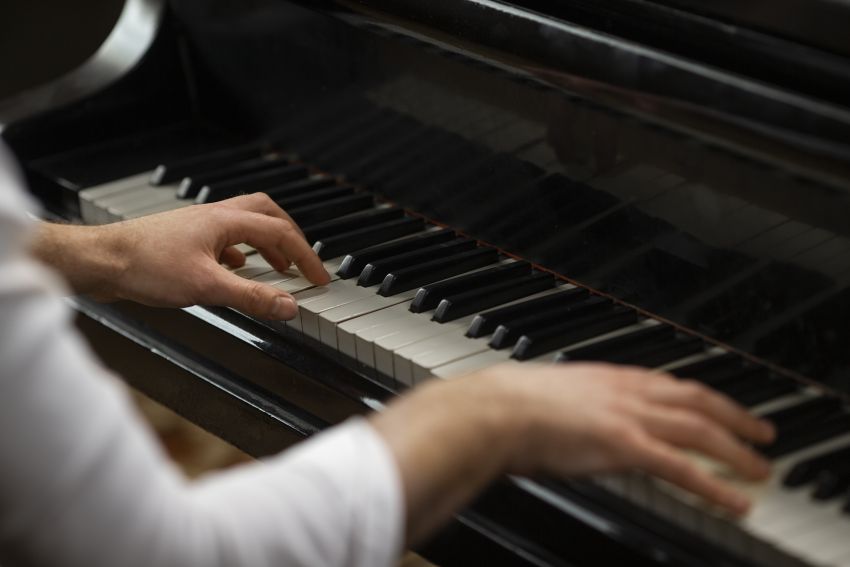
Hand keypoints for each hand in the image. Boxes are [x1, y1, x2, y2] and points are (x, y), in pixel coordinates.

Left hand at [33, 193, 329, 318]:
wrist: (101, 261)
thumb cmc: (144, 265)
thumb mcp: (206, 287)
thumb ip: (251, 297)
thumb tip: (288, 305)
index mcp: (226, 221)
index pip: (281, 233)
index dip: (306, 256)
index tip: (319, 277)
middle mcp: (215, 216)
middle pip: (266, 213)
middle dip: (291, 236)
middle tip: (303, 260)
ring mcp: (199, 226)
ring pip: (245, 224)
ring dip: (267, 242)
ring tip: (278, 266)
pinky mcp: (185, 238)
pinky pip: (225, 237)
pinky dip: (242, 251)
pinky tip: (236, 269)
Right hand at [370, 363, 773, 542]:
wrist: (493, 409)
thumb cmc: (508, 404)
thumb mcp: (550, 394)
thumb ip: (572, 403)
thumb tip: (570, 415)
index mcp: (608, 377)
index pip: (669, 384)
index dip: (702, 396)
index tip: (719, 404)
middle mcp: (626, 391)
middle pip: (697, 401)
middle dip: (735, 416)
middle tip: (761, 433)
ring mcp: (629, 416)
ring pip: (700, 430)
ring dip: (736, 451)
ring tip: (758, 469)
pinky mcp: (625, 446)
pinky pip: (682, 467)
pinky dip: (713, 485)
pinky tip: (733, 500)